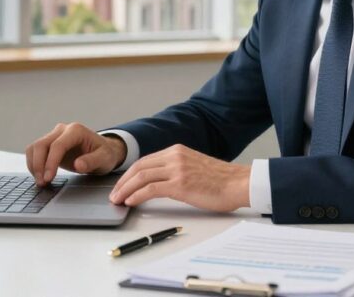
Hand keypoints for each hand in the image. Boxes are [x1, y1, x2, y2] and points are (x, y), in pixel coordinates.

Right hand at [25, 122, 126, 185]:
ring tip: (40, 182)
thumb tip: (78, 165)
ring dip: (34, 165)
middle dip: (38, 165)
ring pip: (35, 147)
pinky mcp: (49, 144)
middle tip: (42, 183)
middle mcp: (62, 130)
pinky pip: (35, 152)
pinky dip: (33, 164)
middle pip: (41, 145)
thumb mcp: (104, 159)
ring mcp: (54, 136)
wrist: (103, 151)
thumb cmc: (105, 154)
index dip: (51, 162)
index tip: (48, 178)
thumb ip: (92, 161)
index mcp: (76, 130)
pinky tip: (40, 176)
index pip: (57, 145)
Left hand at [108, 144, 250, 211]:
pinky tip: (130, 202)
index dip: (130, 174)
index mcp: (177, 151)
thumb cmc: (221, 180)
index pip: (145, 160)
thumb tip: (159, 183)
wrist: (238, 183)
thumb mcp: (194, 166)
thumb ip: (177, 169)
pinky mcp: (180, 184)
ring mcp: (177, 169)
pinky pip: (151, 189)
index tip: (122, 184)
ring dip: (125, 189)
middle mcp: (175, 156)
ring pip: (141, 177)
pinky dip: (137, 195)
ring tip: (117, 200)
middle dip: (123, 181)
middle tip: (114, 194)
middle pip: (139, 167)